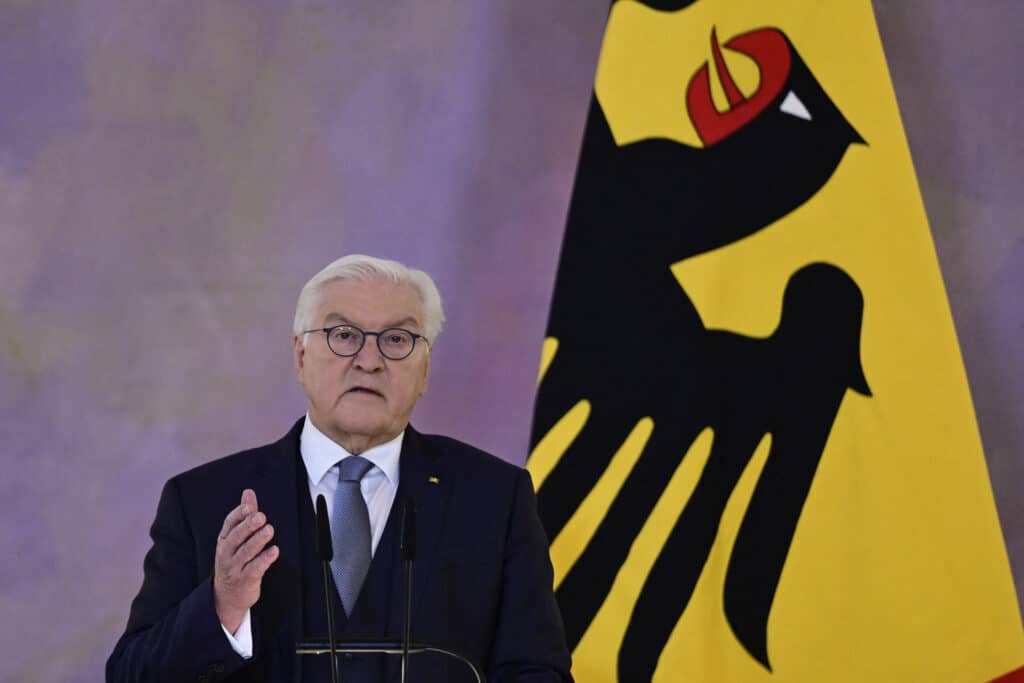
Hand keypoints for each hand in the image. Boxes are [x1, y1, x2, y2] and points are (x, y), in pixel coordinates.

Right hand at [213, 489, 279, 632]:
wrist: (226, 596)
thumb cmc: (233, 562)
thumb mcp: (234, 538)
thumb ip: (244, 515)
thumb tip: (248, 493)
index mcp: (225, 540)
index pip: (229, 524)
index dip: (238, 514)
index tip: (250, 506)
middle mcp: (227, 553)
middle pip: (236, 537)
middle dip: (248, 526)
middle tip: (261, 516)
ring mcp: (235, 567)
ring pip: (246, 552)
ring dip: (258, 541)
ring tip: (269, 530)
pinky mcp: (246, 580)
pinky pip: (255, 569)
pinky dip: (264, 560)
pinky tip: (274, 551)